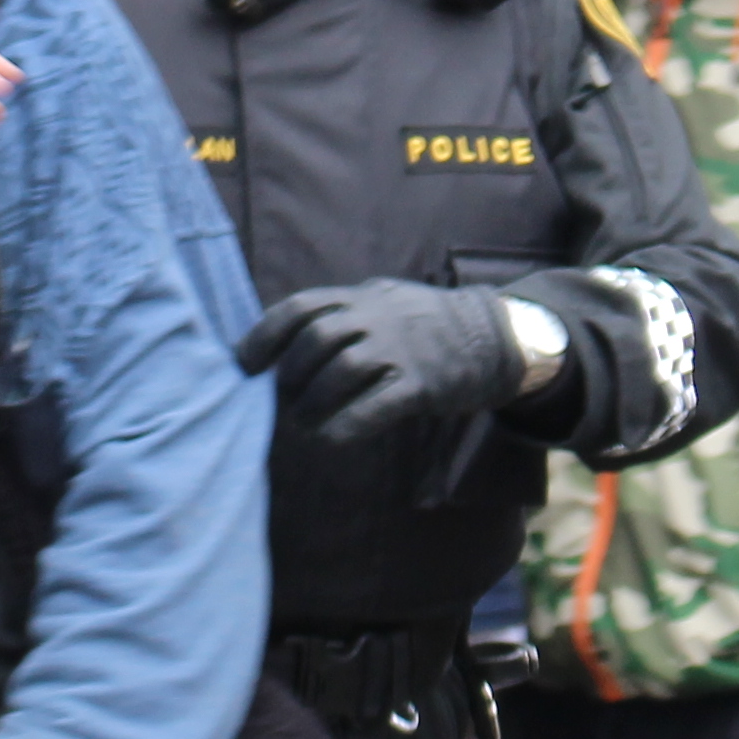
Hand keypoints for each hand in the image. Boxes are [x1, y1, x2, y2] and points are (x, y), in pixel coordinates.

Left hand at [237, 282, 522, 444]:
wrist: (494, 336)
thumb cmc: (426, 325)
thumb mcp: (384, 301)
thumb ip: (343, 314)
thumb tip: (287, 343)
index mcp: (362, 297)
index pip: (301, 306)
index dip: (266, 334)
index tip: (244, 362)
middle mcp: (378, 316)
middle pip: (317, 338)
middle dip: (290, 372)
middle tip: (283, 396)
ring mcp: (401, 348)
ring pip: (341, 370)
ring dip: (313, 402)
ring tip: (302, 423)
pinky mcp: (421, 383)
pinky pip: (375, 406)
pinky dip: (346, 426)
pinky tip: (329, 440)